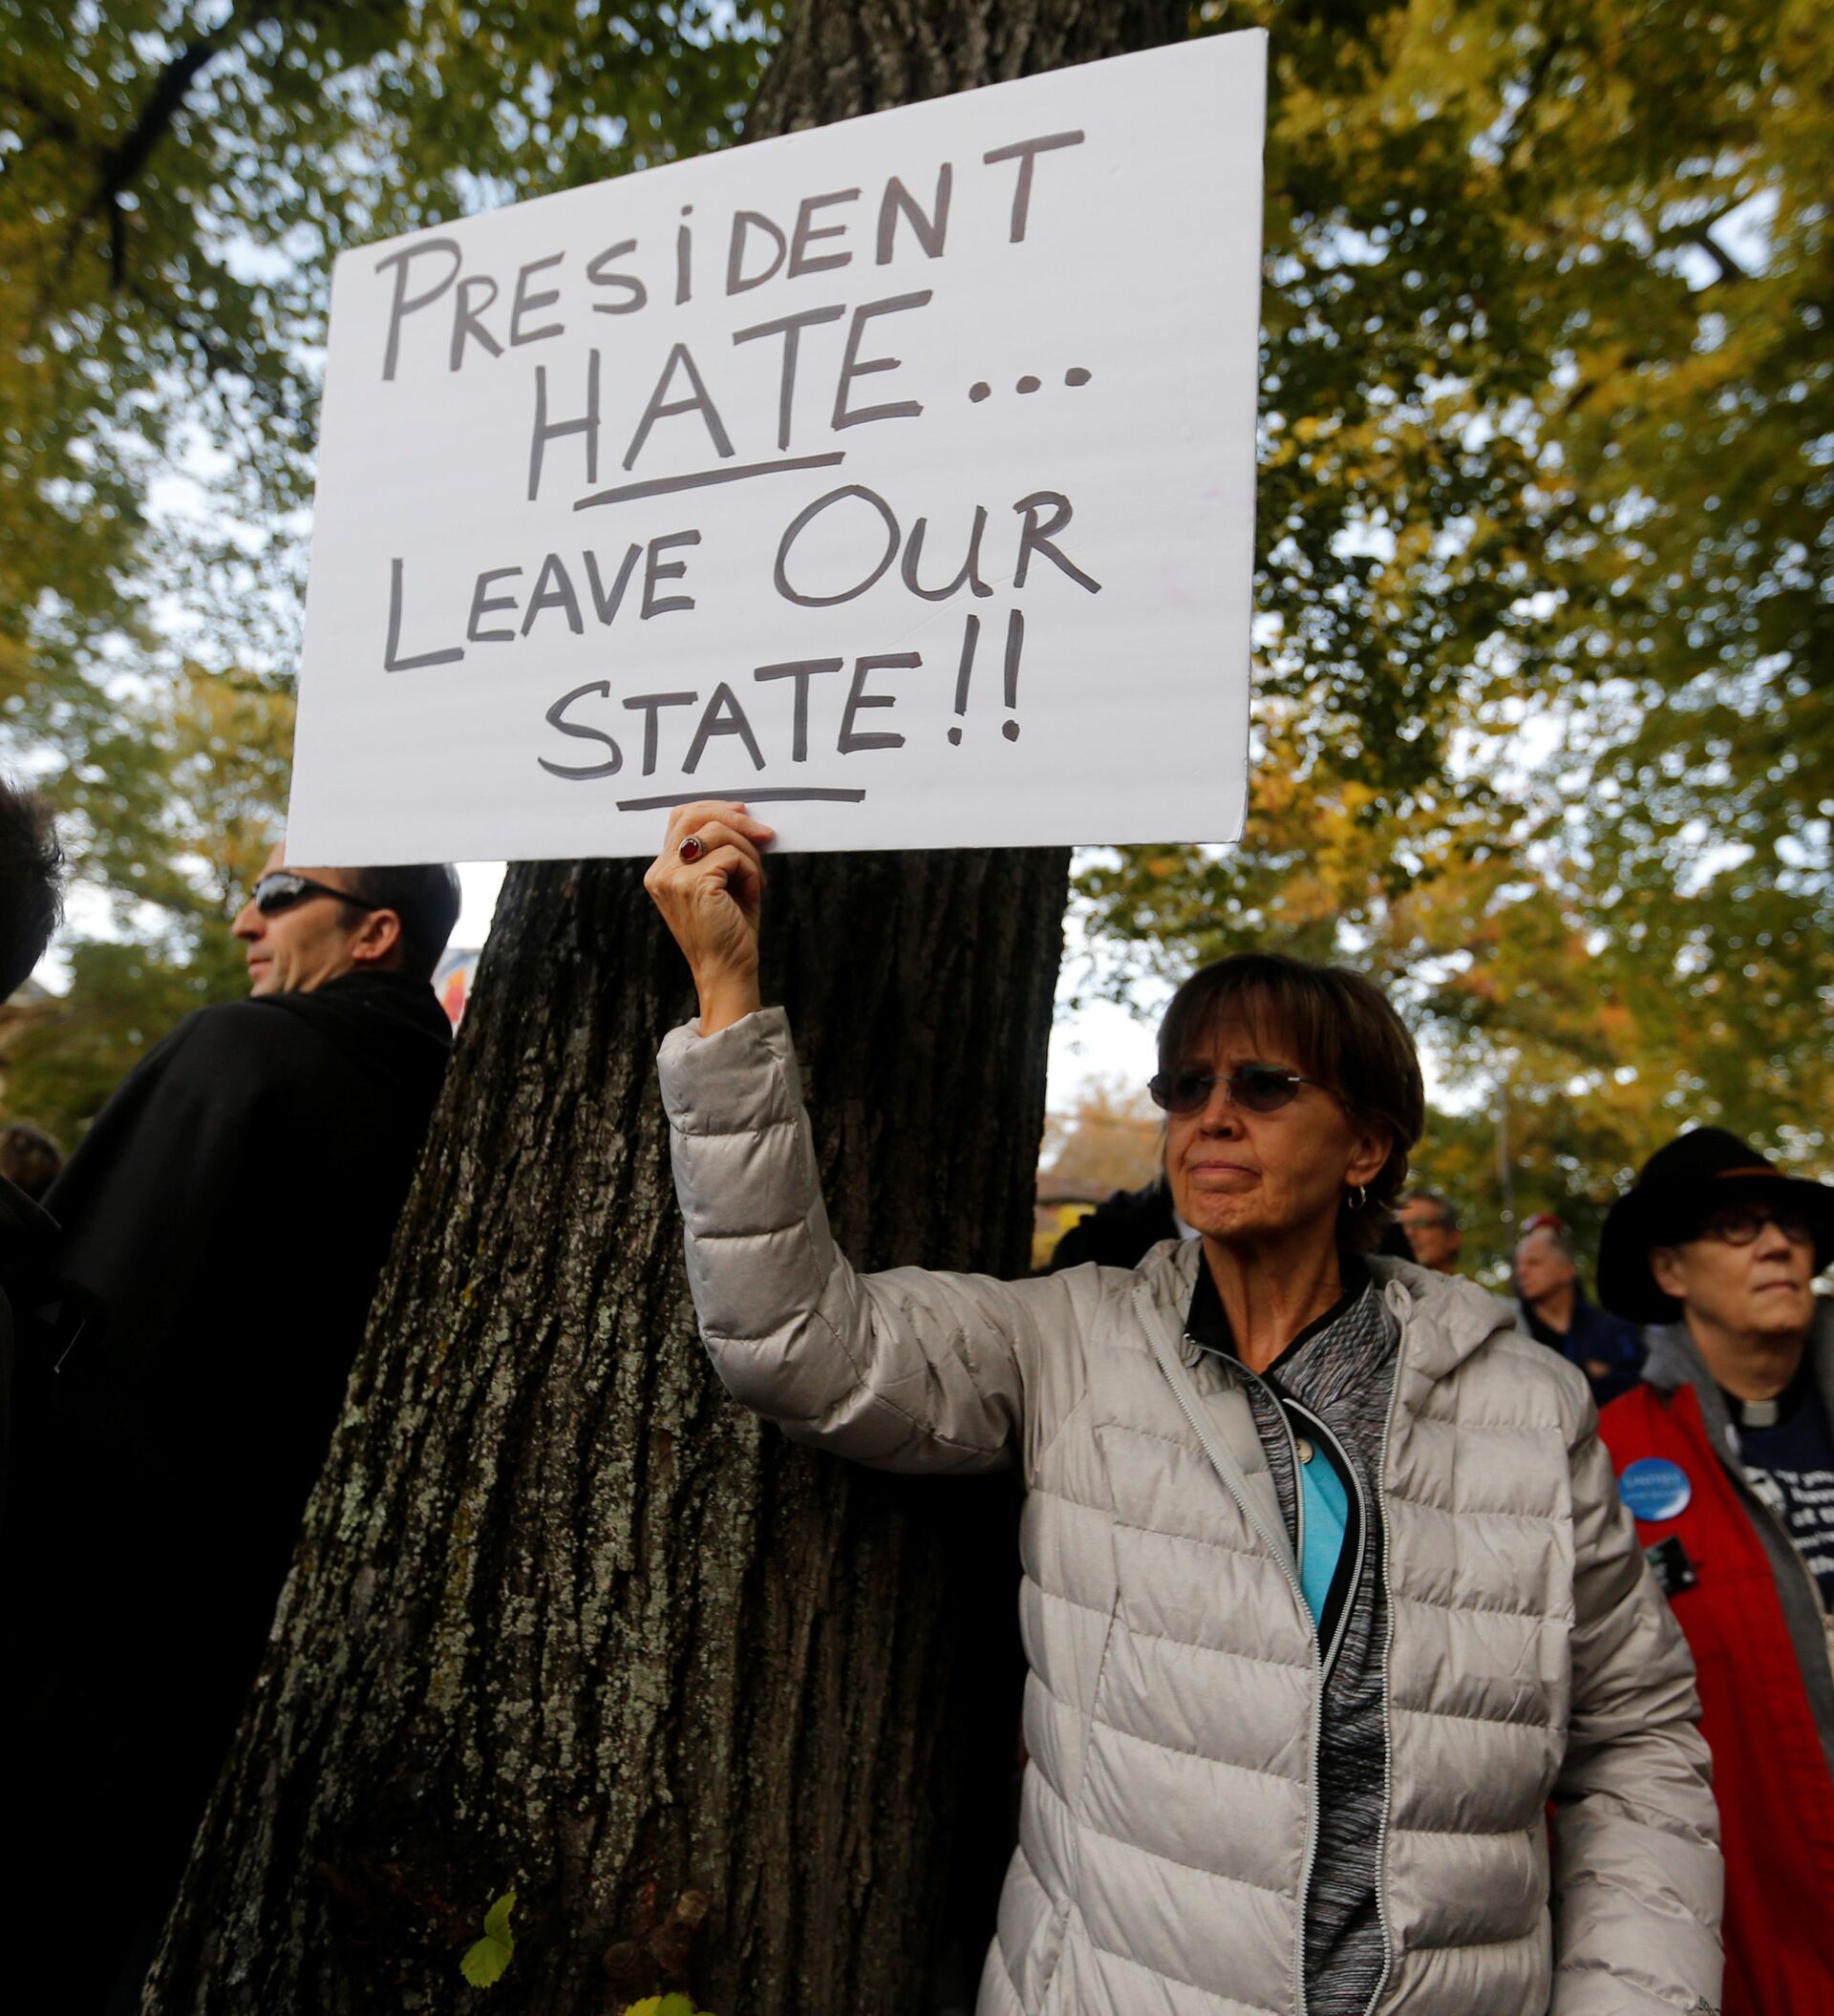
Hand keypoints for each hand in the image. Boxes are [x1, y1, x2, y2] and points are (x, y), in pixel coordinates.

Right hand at [643, 800, 775, 1033]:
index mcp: (662, 871)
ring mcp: (673, 877)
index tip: (743, 813)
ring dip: (749, 853)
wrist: (727, 971)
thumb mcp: (720, 883)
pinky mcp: (693, 884)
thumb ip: (720, 850)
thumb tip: (742, 814)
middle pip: (694, 815)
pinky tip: (753, 894)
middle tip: (765, 834)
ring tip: (757, 881)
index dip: (713, 808)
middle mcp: (660, 872)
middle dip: (735, 819)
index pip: (681, 817)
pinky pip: (732, 855)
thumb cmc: (728, 930)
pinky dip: (752, 872)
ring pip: (718, 832)